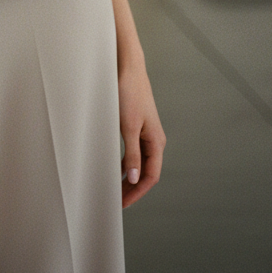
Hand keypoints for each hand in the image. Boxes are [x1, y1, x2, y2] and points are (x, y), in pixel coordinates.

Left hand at [118, 59, 165, 208]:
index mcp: (156, 142)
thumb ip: (132, 154)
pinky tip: (116, 169)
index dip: (137, 193)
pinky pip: (134, 152)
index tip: (123, 204)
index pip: (150, 177)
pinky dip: (126, 163)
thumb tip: (134, 179)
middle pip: (146, 172)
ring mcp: (146, 133)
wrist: (127, 68)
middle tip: (116, 202)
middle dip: (133, 189)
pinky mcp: (136, 125)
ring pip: (139, 163)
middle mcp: (154, 140)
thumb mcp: (128, 126)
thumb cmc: (129, 93)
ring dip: (129, 177)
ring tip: (115, 190)